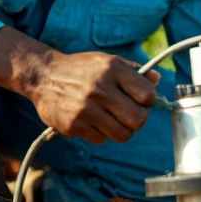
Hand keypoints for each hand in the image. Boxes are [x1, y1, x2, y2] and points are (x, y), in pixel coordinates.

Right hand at [32, 52, 160, 144]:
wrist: (43, 76)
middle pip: (139, 120)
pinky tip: (92, 120)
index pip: (148, 95)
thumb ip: (134, 71)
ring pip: (122, 134)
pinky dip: (100, 133)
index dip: (148, 100)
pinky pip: (101, 139)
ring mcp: (86, 109)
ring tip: (111, 119)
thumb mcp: (108, 62)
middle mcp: (100, 89)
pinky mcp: (74, 125)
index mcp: (112, 69)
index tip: (140, 99)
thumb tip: (157, 80)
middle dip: (137, 119)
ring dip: (121, 129)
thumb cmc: (81, 69)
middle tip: (128, 114)